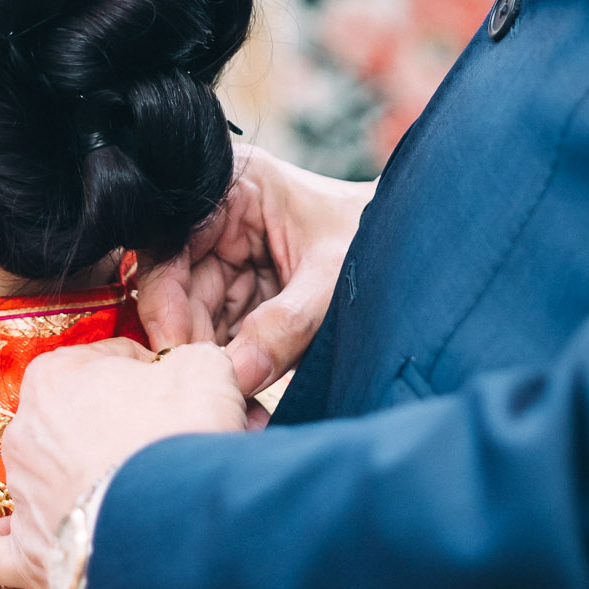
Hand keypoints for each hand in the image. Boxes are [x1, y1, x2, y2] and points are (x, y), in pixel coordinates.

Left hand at [0, 338, 251, 588]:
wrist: (175, 526)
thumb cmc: (182, 436)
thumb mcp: (203, 368)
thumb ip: (187, 358)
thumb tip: (185, 370)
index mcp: (56, 375)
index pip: (110, 363)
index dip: (153, 379)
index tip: (182, 399)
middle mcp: (25, 432)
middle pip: (77, 420)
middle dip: (118, 430)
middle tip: (169, 449)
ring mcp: (22, 496)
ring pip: (39, 479)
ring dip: (77, 485)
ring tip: (138, 504)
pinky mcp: (26, 555)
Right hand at [138, 142, 372, 394]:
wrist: (422, 248)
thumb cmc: (380, 237)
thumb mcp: (334, 277)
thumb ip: (286, 324)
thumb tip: (237, 373)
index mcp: (234, 188)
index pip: (171, 244)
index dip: (166, 299)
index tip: (177, 349)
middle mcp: (221, 220)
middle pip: (178, 288)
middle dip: (191, 341)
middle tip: (207, 387)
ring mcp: (232, 259)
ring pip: (196, 319)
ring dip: (212, 362)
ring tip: (230, 400)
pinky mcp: (246, 295)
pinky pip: (223, 336)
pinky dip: (232, 367)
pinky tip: (244, 397)